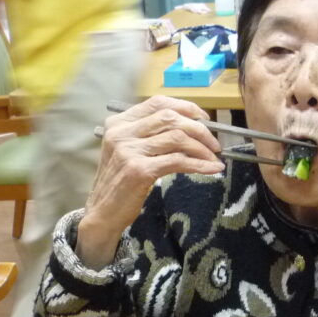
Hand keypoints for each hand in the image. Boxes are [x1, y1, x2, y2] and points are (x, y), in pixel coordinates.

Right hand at [76, 96, 224, 268]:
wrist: (102, 213)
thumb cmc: (119, 184)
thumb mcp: (127, 152)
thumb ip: (148, 136)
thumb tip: (188, 127)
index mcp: (118, 123)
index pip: (158, 103)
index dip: (185, 107)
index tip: (203, 118)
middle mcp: (122, 133)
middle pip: (170, 118)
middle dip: (199, 128)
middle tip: (214, 143)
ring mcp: (129, 150)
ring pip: (177, 137)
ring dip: (202, 148)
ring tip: (214, 158)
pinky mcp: (139, 170)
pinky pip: (178, 161)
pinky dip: (199, 164)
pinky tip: (211, 169)